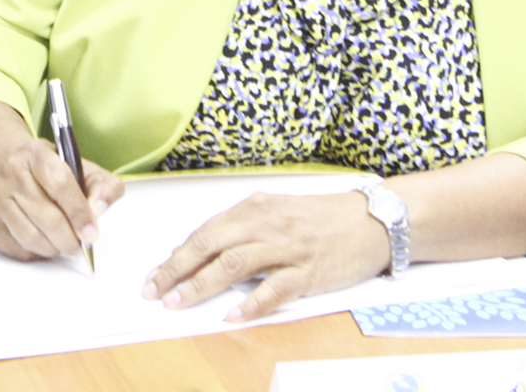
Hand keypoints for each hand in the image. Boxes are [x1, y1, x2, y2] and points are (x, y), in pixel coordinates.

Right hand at [0, 134, 122, 261]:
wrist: (8, 166)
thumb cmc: (53, 174)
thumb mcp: (83, 169)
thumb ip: (103, 187)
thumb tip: (98, 210)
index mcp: (37, 154)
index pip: (60, 183)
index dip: (79, 212)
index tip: (91, 233)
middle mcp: (11, 172)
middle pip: (47, 217)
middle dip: (70, 239)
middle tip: (78, 244)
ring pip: (31, 237)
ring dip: (53, 248)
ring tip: (61, 242)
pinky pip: (15, 247)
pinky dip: (34, 252)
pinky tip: (40, 240)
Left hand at [144, 190, 392, 319]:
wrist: (372, 221)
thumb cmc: (321, 219)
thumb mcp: (275, 212)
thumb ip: (240, 229)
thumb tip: (200, 252)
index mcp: (252, 209)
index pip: (203, 233)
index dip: (175, 256)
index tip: (153, 276)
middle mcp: (265, 224)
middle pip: (210, 246)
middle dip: (177, 270)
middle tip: (153, 291)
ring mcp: (287, 248)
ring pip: (234, 265)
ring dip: (201, 285)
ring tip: (178, 303)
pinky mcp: (309, 271)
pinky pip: (275, 289)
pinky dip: (250, 303)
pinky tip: (231, 316)